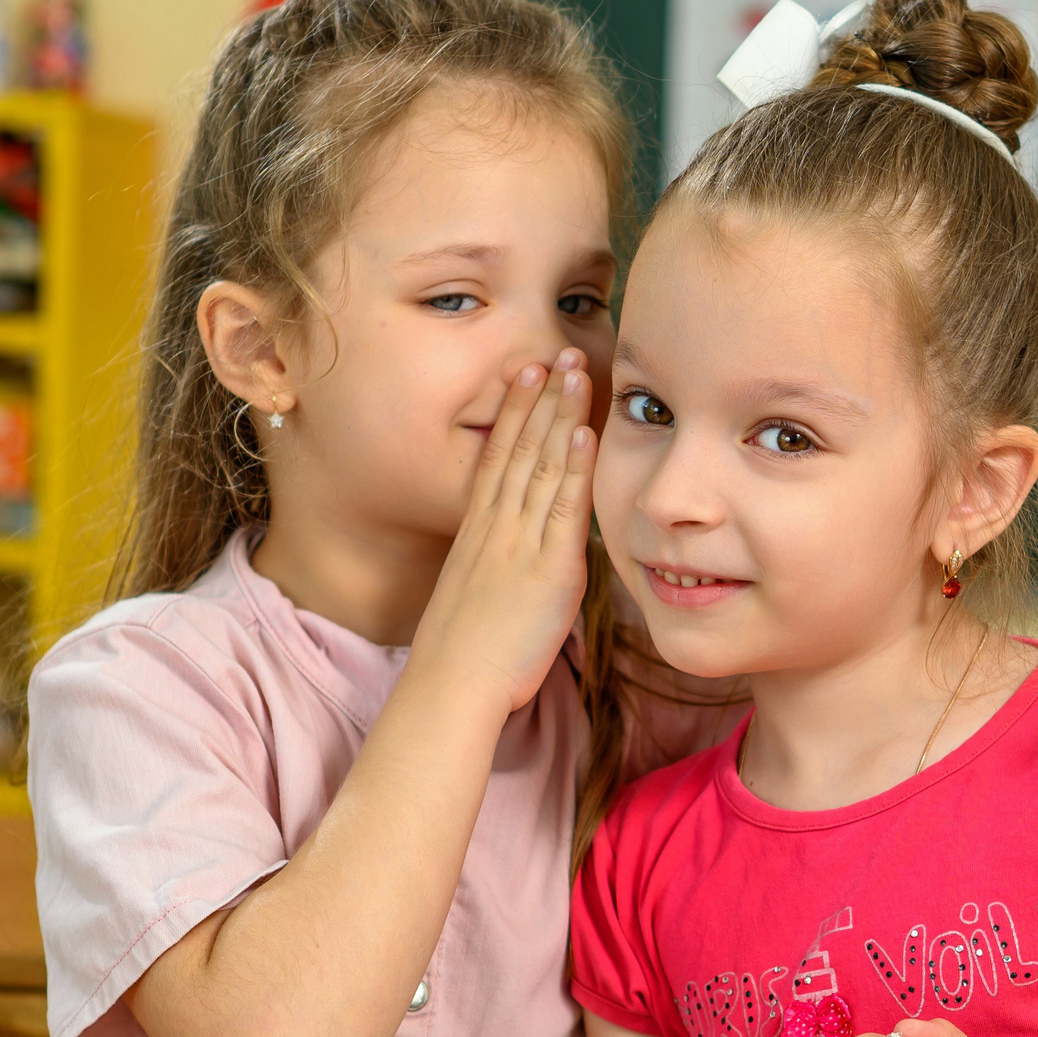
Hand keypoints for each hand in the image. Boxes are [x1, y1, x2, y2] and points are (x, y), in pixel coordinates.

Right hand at [410, 353, 597, 712]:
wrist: (452, 686)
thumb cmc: (462, 659)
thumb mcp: (474, 598)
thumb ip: (497, 567)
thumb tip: (518, 559)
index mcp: (477, 532)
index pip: (497, 457)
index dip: (513, 412)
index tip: (525, 375)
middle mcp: (496, 527)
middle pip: (519, 447)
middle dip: (540, 397)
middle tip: (556, 351)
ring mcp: (521, 543)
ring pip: (541, 464)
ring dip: (561, 414)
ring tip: (575, 370)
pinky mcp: (550, 567)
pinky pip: (563, 507)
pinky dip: (574, 466)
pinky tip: (585, 431)